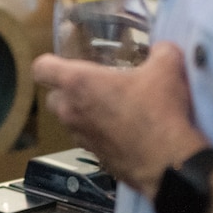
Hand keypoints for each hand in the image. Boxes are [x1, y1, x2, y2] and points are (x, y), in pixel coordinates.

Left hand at [31, 42, 206, 198]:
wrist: (170, 163)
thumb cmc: (160, 113)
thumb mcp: (167, 69)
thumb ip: (161, 52)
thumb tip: (162, 49)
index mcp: (78, 83)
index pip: (41, 68)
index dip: (50, 63)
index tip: (65, 62)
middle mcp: (71, 111)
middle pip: (53, 97)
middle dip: (67, 91)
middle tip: (94, 85)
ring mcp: (81, 138)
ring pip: (70, 121)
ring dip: (84, 114)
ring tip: (112, 108)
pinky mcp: (96, 158)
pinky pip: (89, 141)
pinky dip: (100, 135)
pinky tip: (124, 131)